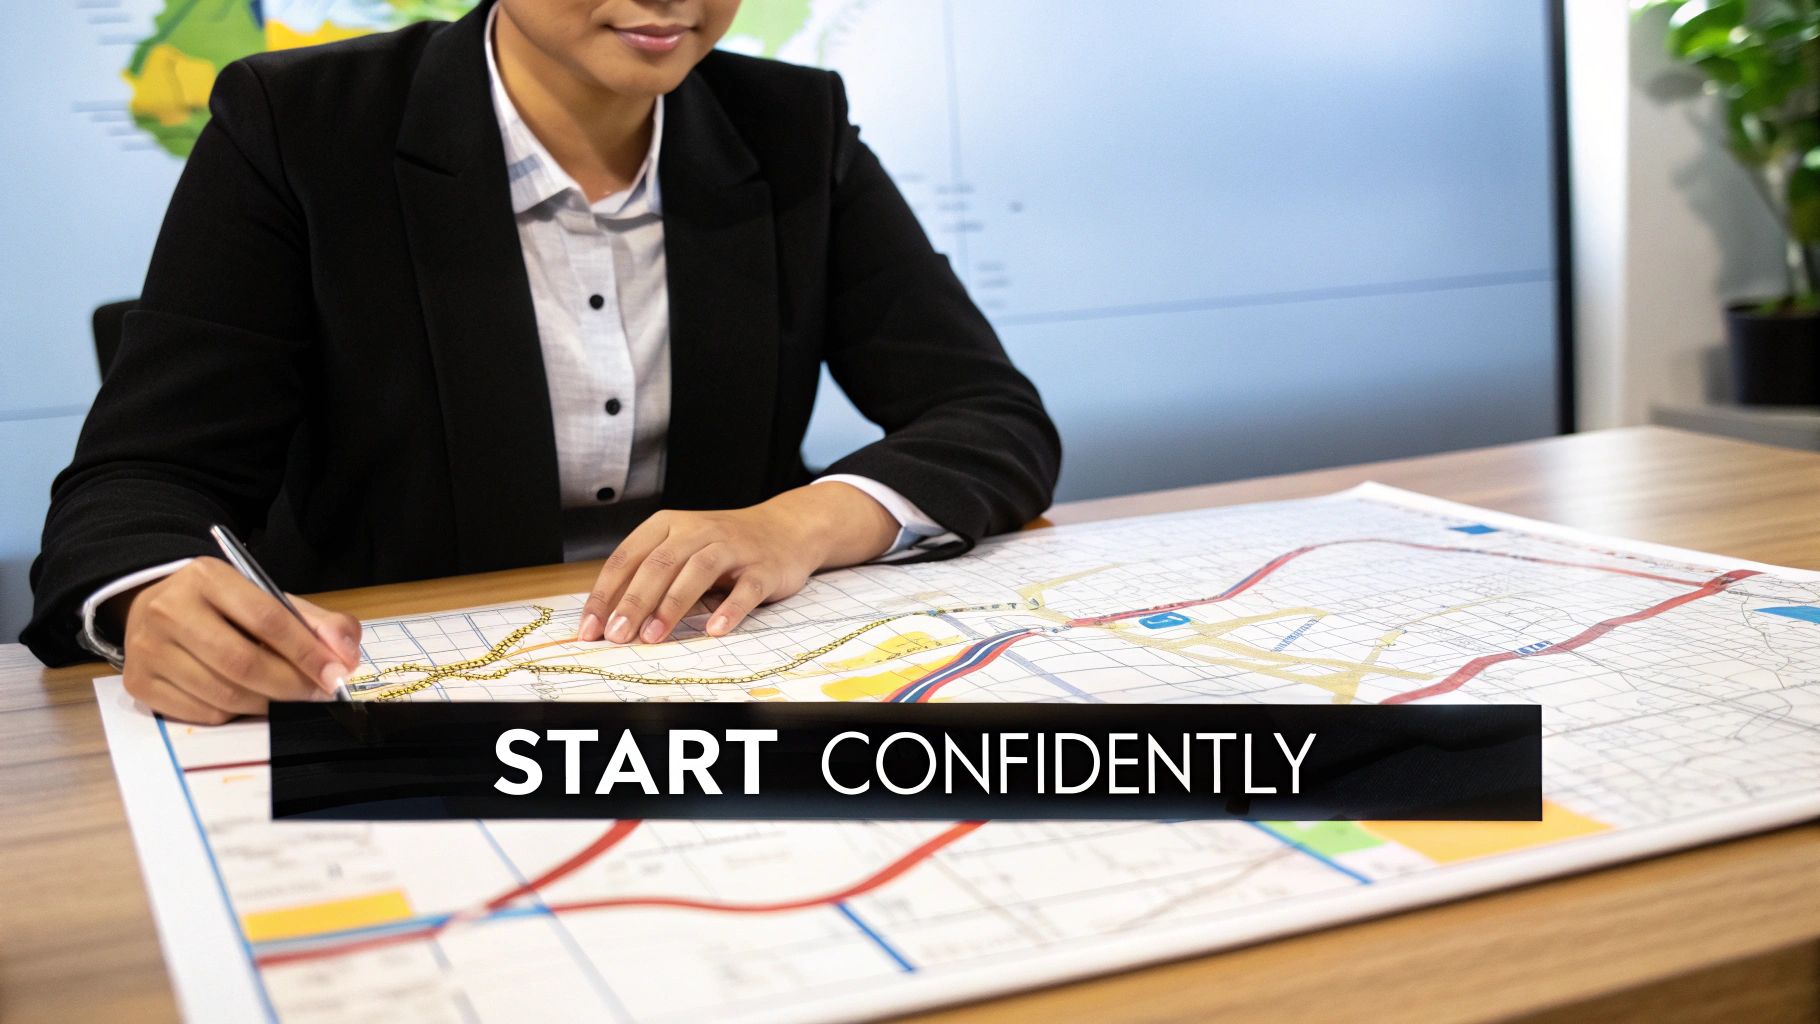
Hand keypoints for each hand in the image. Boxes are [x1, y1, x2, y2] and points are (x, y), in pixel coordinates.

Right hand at [118, 557, 361, 724]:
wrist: (159, 609)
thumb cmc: (225, 609)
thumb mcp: (270, 600)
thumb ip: (317, 624)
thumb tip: (345, 657)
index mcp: (207, 577)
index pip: (267, 619)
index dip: (307, 652)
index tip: (337, 675)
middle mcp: (169, 609)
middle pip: (242, 663)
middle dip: (291, 686)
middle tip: (318, 696)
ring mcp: (148, 648)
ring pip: (223, 694)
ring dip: (267, 705)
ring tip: (287, 699)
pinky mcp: (138, 683)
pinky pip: (201, 714)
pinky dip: (234, 715)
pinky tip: (246, 700)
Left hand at [578, 483, 900, 644]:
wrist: (785, 529)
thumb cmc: (721, 548)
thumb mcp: (679, 551)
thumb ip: (646, 579)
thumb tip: (605, 621)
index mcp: (668, 526)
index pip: (627, 558)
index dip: (605, 594)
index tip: (589, 628)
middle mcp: (698, 531)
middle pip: (659, 564)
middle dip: (635, 601)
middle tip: (617, 635)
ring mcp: (733, 548)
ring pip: (698, 571)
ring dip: (672, 605)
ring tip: (653, 637)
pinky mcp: (763, 568)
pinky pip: (745, 588)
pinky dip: (730, 609)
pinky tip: (715, 630)